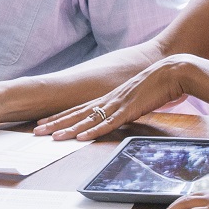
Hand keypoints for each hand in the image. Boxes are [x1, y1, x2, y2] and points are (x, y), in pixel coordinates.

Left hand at [34, 56, 201, 139]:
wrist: (172, 72)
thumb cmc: (156, 85)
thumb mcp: (135, 98)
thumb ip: (125, 107)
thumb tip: (118, 115)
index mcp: (109, 98)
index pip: (78, 109)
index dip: (60, 117)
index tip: (44, 123)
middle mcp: (108, 100)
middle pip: (76, 114)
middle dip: (55, 123)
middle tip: (36, 131)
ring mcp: (117, 105)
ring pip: (87, 119)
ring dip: (68, 129)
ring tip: (51, 137)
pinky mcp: (128, 110)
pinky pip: (107, 123)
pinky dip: (93, 131)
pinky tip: (80, 137)